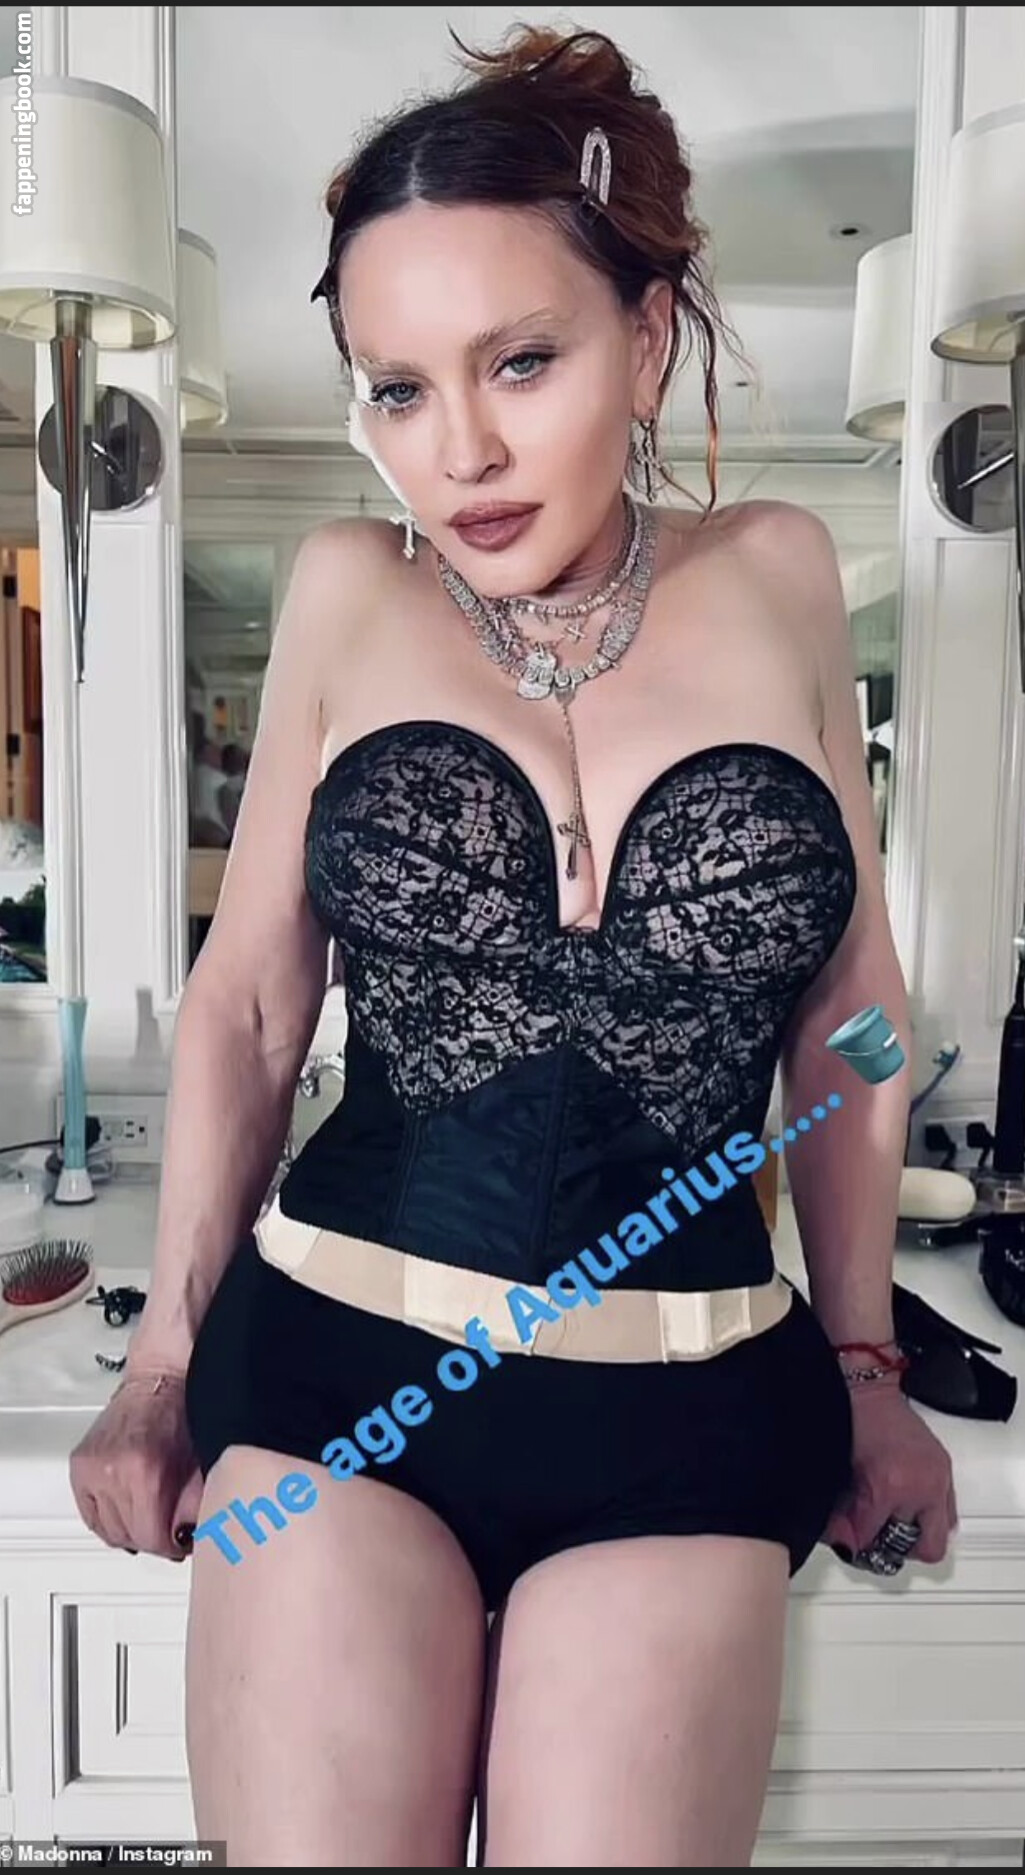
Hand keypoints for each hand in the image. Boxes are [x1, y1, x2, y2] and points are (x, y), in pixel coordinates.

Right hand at [69, 1372, 203, 1561]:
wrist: (159, 1380)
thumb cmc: (180, 1413)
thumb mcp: (199, 1463)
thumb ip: (195, 1508)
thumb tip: (190, 1542)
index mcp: (146, 1473)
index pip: (150, 1538)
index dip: (170, 1547)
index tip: (180, 1543)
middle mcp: (113, 1473)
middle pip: (130, 1537)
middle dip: (153, 1539)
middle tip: (169, 1533)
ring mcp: (91, 1470)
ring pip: (108, 1530)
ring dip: (131, 1532)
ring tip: (150, 1520)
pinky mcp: (79, 1466)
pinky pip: (91, 1515)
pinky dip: (109, 1521)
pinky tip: (127, 1514)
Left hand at [825, 1383, 957, 1565]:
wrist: (868, 1391)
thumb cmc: (851, 1421)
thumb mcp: (840, 1474)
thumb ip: (844, 1513)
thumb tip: (847, 1541)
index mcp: (890, 1487)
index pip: (873, 1539)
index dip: (855, 1543)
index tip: (848, 1540)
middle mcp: (922, 1487)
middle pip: (923, 1547)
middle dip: (896, 1548)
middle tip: (877, 1540)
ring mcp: (938, 1479)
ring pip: (939, 1535)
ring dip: (916, 1536)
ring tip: (893, 1524)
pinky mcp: (945, 1470)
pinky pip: (947, 1513)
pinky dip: (928, 1517)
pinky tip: (907, 1508)